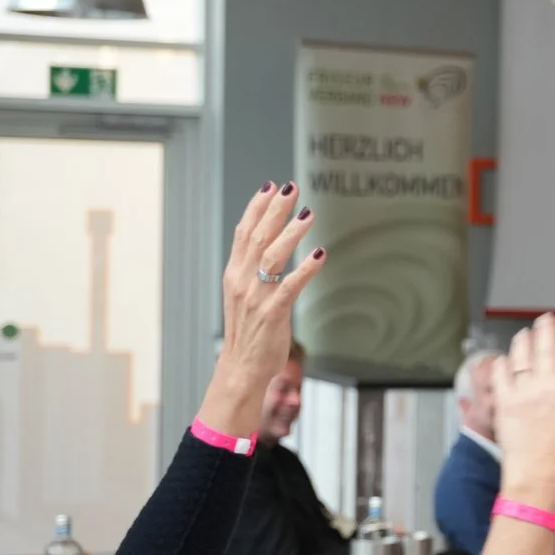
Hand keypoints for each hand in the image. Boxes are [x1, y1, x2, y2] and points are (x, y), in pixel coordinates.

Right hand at [199, 184, 322, 436]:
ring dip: (291, 233)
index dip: (257, 208)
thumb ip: (253, 269)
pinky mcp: (272, 314)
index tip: (270, 186)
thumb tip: (268, 243)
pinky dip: (305, 269)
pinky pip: (290, 286)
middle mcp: (241, 281)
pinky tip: (320, 254)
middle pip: (257, 237)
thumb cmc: (249, 330)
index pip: (243, 233)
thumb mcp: (245, 294)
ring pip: (272, 256)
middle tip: (291, 187)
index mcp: (234, 274)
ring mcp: (255, 297)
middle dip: (274, 210)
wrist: (241, 368)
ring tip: (308, 213)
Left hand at [490, 307, 554, 507]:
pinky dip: (503, 362)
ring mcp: (523, 390)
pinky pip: (500, 373)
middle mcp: (546, 384)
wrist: (537, 472)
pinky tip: (506, 359)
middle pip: (546, 343)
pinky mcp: (504, 400)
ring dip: (525, 338)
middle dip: (547, 325)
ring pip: (521, 353)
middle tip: (548, 317)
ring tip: (527, 332)